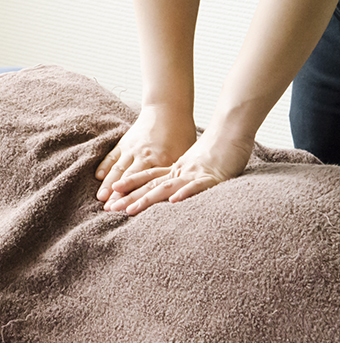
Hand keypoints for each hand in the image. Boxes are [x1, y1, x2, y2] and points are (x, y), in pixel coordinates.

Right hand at [95, 105, 195, 207]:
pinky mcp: (125, 142)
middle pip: (129, 179)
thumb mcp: (185, 154)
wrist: (168, 110)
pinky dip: (105, 166)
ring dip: (108, 184)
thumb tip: (179, 193)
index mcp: (161, 160)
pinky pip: (112, 156)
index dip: (138, 197)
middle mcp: (144, 156)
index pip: (148, 184)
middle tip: (109, 210)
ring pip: (118, 169)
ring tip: (100, 198)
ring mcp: (132, 149)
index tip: (129, 211)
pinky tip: (98, 177)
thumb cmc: (180, 134)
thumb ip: (178, 173)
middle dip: (118, 195)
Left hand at [108, 128, 253, 214]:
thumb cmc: (215, 150)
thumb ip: (179, 174)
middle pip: (149, 185)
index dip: (128, 184)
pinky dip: (185, 193)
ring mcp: (193, 174)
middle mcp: (179, 170)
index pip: (147, 177)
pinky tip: (174, 201)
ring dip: (147, 198)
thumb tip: (169, 188)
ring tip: (131, 210)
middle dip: (128, 197)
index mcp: (174, 167)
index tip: (111, 192)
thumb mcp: (192, 163)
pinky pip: (196, 185)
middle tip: (109, 208)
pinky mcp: (211, 177)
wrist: (232, 132)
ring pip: (166, 187)